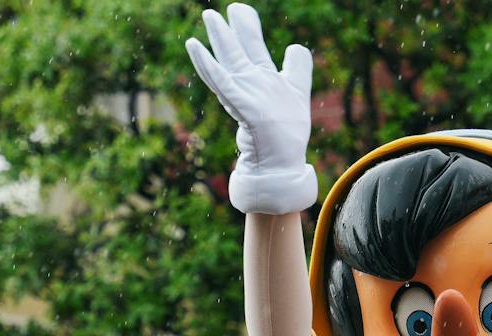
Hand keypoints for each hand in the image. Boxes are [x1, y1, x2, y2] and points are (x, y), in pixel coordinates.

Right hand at [186, 4, 317, 214]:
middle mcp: (252, 84)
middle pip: (240, 49)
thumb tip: (295, 45)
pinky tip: (194, 45)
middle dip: (231, 29)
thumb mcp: (297, 93)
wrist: (281, 164)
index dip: (248, 27)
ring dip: (219, 39)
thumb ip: (297, 68)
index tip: (241, 9)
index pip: (255, 47)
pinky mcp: (241, 105)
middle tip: (216, 10)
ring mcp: (245, 94)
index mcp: (264, 79)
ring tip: (209, 16)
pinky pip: (221, 81)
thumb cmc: (286, 134)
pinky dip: (206, 63)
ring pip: (229, 60)